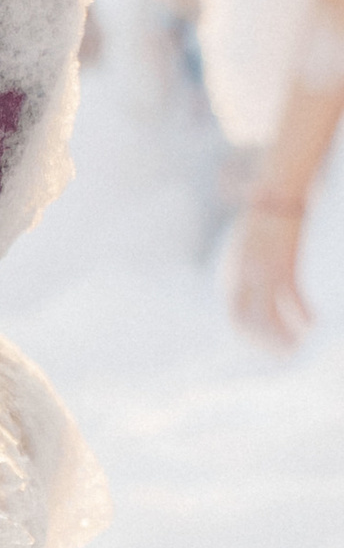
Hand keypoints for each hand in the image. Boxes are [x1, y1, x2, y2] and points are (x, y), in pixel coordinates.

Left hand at [231, 200, 310, 345]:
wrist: (278, 193)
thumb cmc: (267, 222)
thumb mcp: (246, 250)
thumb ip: (245, 273)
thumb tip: (251, 292)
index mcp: (233, 274)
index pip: (235, 318)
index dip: (250, 338)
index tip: (268, 348)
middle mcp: (243, 277)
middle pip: (248, 324)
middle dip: (267, 344)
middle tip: (287, 355)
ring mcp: (263, 272)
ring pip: (270, 318)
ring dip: (285, 337)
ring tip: (301, 345)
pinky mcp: (285, 265)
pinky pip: (294, 302)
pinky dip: (303, 317)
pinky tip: (314, 323)